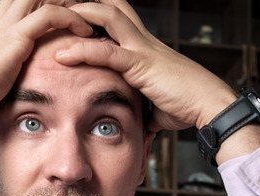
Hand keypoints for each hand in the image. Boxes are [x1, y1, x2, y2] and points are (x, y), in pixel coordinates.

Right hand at [0, 0, 93, 158]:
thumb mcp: (0, 72)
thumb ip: (16, 66)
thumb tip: (27, 80)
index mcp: (1, 23)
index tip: (77, 8)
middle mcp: (4, 18)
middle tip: (91, 6)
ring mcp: (9, 25)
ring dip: (74, 2)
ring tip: (94, 14)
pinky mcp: (15, 38)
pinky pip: (50, 15)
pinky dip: (71, 19)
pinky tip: (85, 32)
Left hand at [56, 0, 237, 131]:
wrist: (209, 106)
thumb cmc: (185, 104)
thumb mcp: (152, 102)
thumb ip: (136, 102)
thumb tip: (131, 121)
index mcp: (143, 45)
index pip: (115, 13)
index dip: (92, 9)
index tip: (66, 14)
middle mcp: (142, 39)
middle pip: (109, 4)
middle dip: (81, 1)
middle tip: (53, 5)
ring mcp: (142, 48)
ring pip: (106, 16)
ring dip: (77, 15)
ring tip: (50, 19)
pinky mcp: (142, 64)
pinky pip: (108, 52)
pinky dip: (82, 51)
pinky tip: (61, 56)